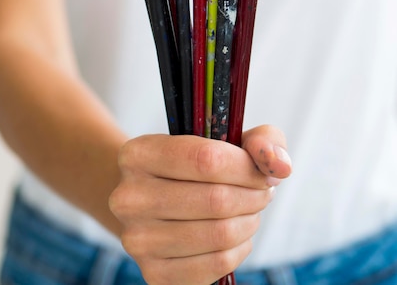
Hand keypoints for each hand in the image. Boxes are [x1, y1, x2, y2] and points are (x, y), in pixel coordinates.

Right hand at [109, 125, 291, 284]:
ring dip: (249, 222)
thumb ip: (259, 140)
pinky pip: (215, 265)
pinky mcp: (153, 273)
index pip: (206, 160)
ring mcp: (137, 239)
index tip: (261, 171)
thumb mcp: (222, 137)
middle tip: (262, 192)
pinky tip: (235, 234)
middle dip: (253, 196)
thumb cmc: (192, 165)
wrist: (151, 201)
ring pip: (219, 234)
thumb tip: (280, 166)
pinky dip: (238, 250)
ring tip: (249, 211)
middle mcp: (129, 198)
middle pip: (216, 200)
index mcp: (138, 155)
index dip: (247, 167)